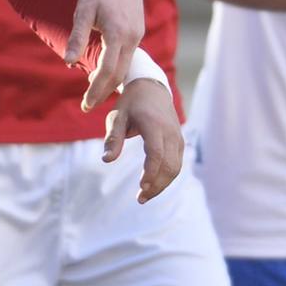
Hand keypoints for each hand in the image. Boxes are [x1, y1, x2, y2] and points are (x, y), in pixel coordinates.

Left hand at [67, 0, 144, 111]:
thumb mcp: (82, 12)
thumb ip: (76, 38)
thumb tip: (68, 64)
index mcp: (117, 34)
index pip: (108, 71)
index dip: (96, 91)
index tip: (85, 105)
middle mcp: (132, 37)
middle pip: (119, 74)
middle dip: (104, 92)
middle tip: (87, 105)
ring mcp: (138, 34)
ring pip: (126, 66)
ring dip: (111, 81)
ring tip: (94, 92)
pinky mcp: (138, 31)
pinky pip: (128, 56)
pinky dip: (117, 67)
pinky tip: (104, 71)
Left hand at [102, 78, 182, 203]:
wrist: (151, 87)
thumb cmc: (130, 103)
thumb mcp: (117, 116)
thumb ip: (113, 138)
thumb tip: (106, 160)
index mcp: (153, 124)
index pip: (156, 153)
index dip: (150, 172)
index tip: (141, 187)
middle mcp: (169, 131)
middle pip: (169, 165)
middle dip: (156, 185)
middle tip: (140, 198)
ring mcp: (177, 137)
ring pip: (176, 167)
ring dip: (162, 184)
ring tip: (145, 196)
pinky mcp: (179, 141)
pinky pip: (177, 163)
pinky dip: (167, 177)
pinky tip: (154, 185)